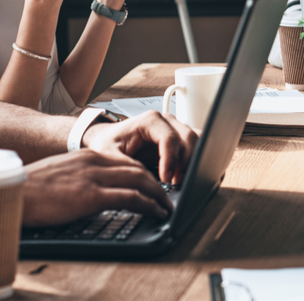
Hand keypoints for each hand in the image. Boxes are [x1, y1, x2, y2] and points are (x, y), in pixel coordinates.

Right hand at [20, 148, 172, 226]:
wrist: (12, 193)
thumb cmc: (29, 189)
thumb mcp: (58, 175)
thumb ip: (78, 177)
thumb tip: (88, 190)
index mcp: (85, 155)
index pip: (124, 160)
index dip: (142, 173)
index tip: (151, 184)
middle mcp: (93, 161)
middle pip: (137, 167)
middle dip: (156, 182)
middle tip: (166, 195)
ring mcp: (94, 177)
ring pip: (140, 180)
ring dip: (158, 194)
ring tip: (166, 205)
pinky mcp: (92, 195)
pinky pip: (131, 197)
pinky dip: (149, 204)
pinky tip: (157, 212)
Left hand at [83, 111, 197, 184]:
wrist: (107, 140)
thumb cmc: (107, 143)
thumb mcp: (110, 156)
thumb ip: (128, 167)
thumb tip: (146, 182)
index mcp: (150, 121)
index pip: (170, 138)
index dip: (171, 161)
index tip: (166, 179)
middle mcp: (166, 121)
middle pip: (189, 138)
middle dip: (185, 163)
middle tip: (175, 183)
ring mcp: (175, 128)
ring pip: (196, 141)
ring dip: (191, 161)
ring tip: (177, 180)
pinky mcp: (179, 139)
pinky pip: (195, 145)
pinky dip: (193, 160)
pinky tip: (181, 174)